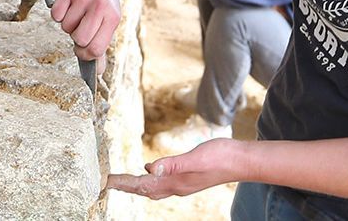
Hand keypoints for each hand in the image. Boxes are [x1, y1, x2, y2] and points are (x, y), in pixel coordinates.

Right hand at [51, 0, 121, 59]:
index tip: (83, 50)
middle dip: (76, 38)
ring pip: (66, 27)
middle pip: (79, 39)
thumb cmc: (103, 2)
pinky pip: (56, 15)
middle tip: (81, 28)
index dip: (86, 54)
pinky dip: (58, 14)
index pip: (96, 48)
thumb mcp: (109, 22)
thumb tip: (97, 72)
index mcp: (112, 17)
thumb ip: (102, 45)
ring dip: (68, 25)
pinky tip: (68, 6)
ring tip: (77, 13)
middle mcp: (99, 6)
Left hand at [108, 138, 243, 199]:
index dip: (123, 183)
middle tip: (107, 182)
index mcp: (175, 182)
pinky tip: (150, 172)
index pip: (141, 184)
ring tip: (121, 181)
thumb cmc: (222, 157)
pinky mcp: (188, 178)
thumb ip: (173, 164)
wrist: (242, 161)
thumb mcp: (195, 157)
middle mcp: (176, 186)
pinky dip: (150, 179)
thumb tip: (149, 168)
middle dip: (125, 186)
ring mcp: (182, 183)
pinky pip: (162, 182)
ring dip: (136, 185)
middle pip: (143, 190)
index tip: (105, 181)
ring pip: (153, 188)